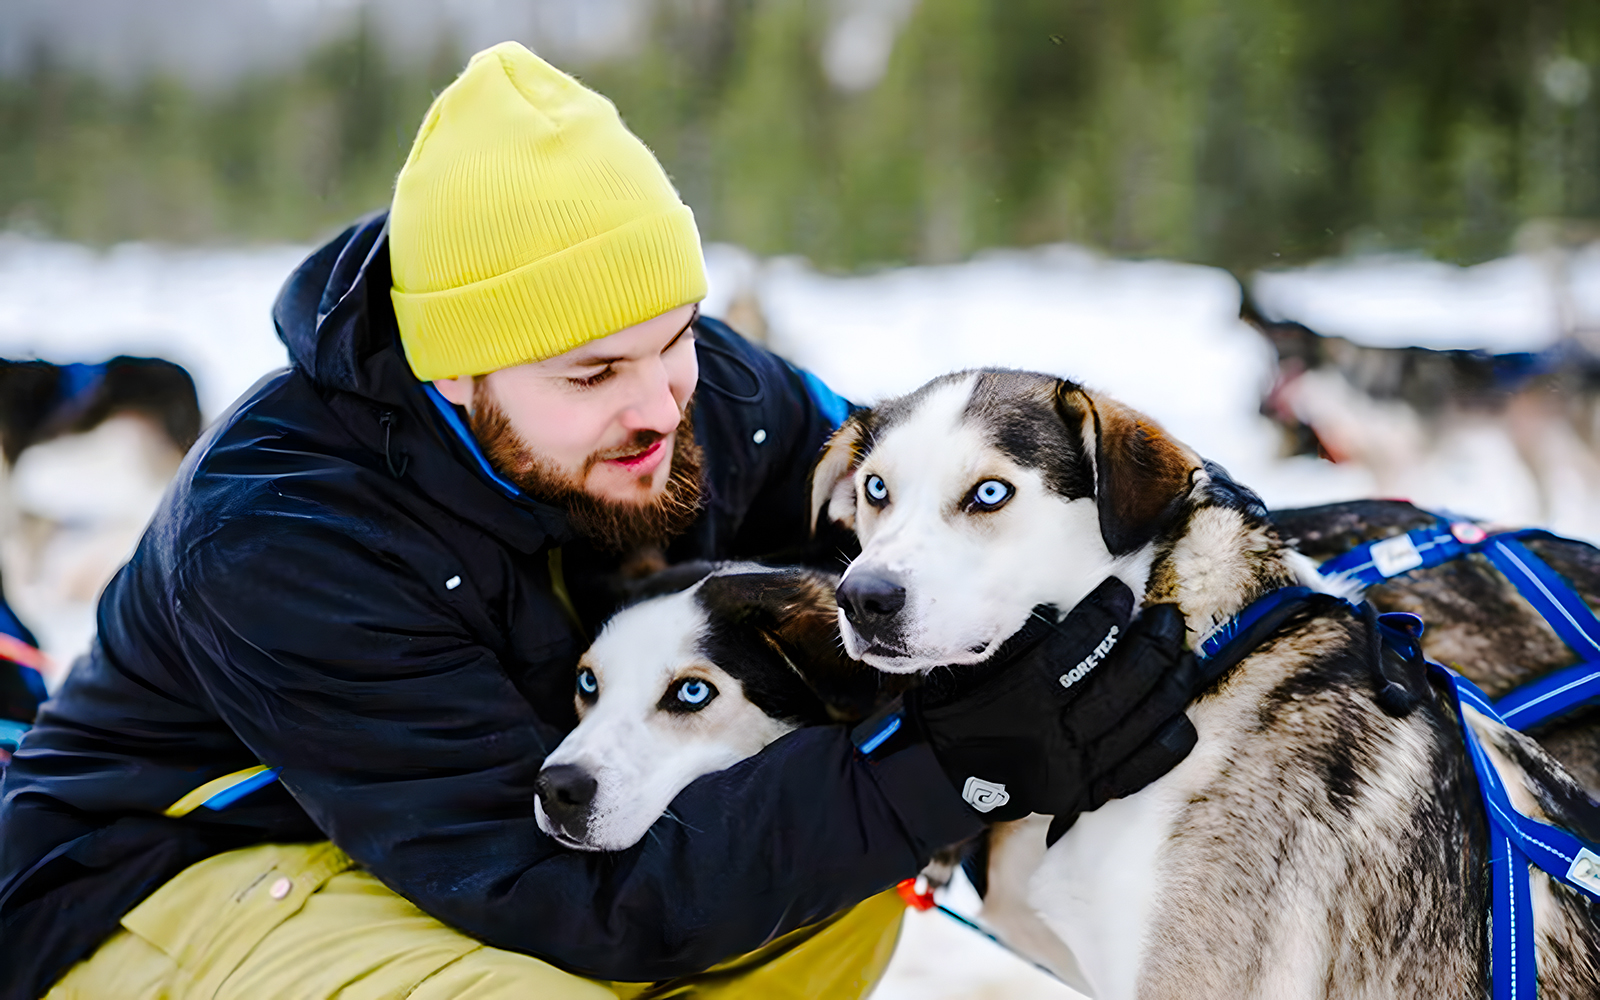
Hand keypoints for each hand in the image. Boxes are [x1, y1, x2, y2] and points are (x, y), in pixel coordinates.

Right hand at [854, 577, 1199, 841]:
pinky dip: (1168, 740)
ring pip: (1141, 724)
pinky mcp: (1085, 794)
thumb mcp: (976, 663)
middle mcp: (1053, 735)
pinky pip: (1142, 769)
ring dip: (1170, 686)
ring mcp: (1073, 770)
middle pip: (1121, 685)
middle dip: (1152, 646)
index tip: (1120, 590)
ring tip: (1183, 658)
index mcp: (1022, 697)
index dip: (1106, 614)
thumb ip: (1023, 637)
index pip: (1080, 647)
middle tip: (1166, 619)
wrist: (941, 774)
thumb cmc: (958, 708)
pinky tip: (1179, 713)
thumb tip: (1070, 605)